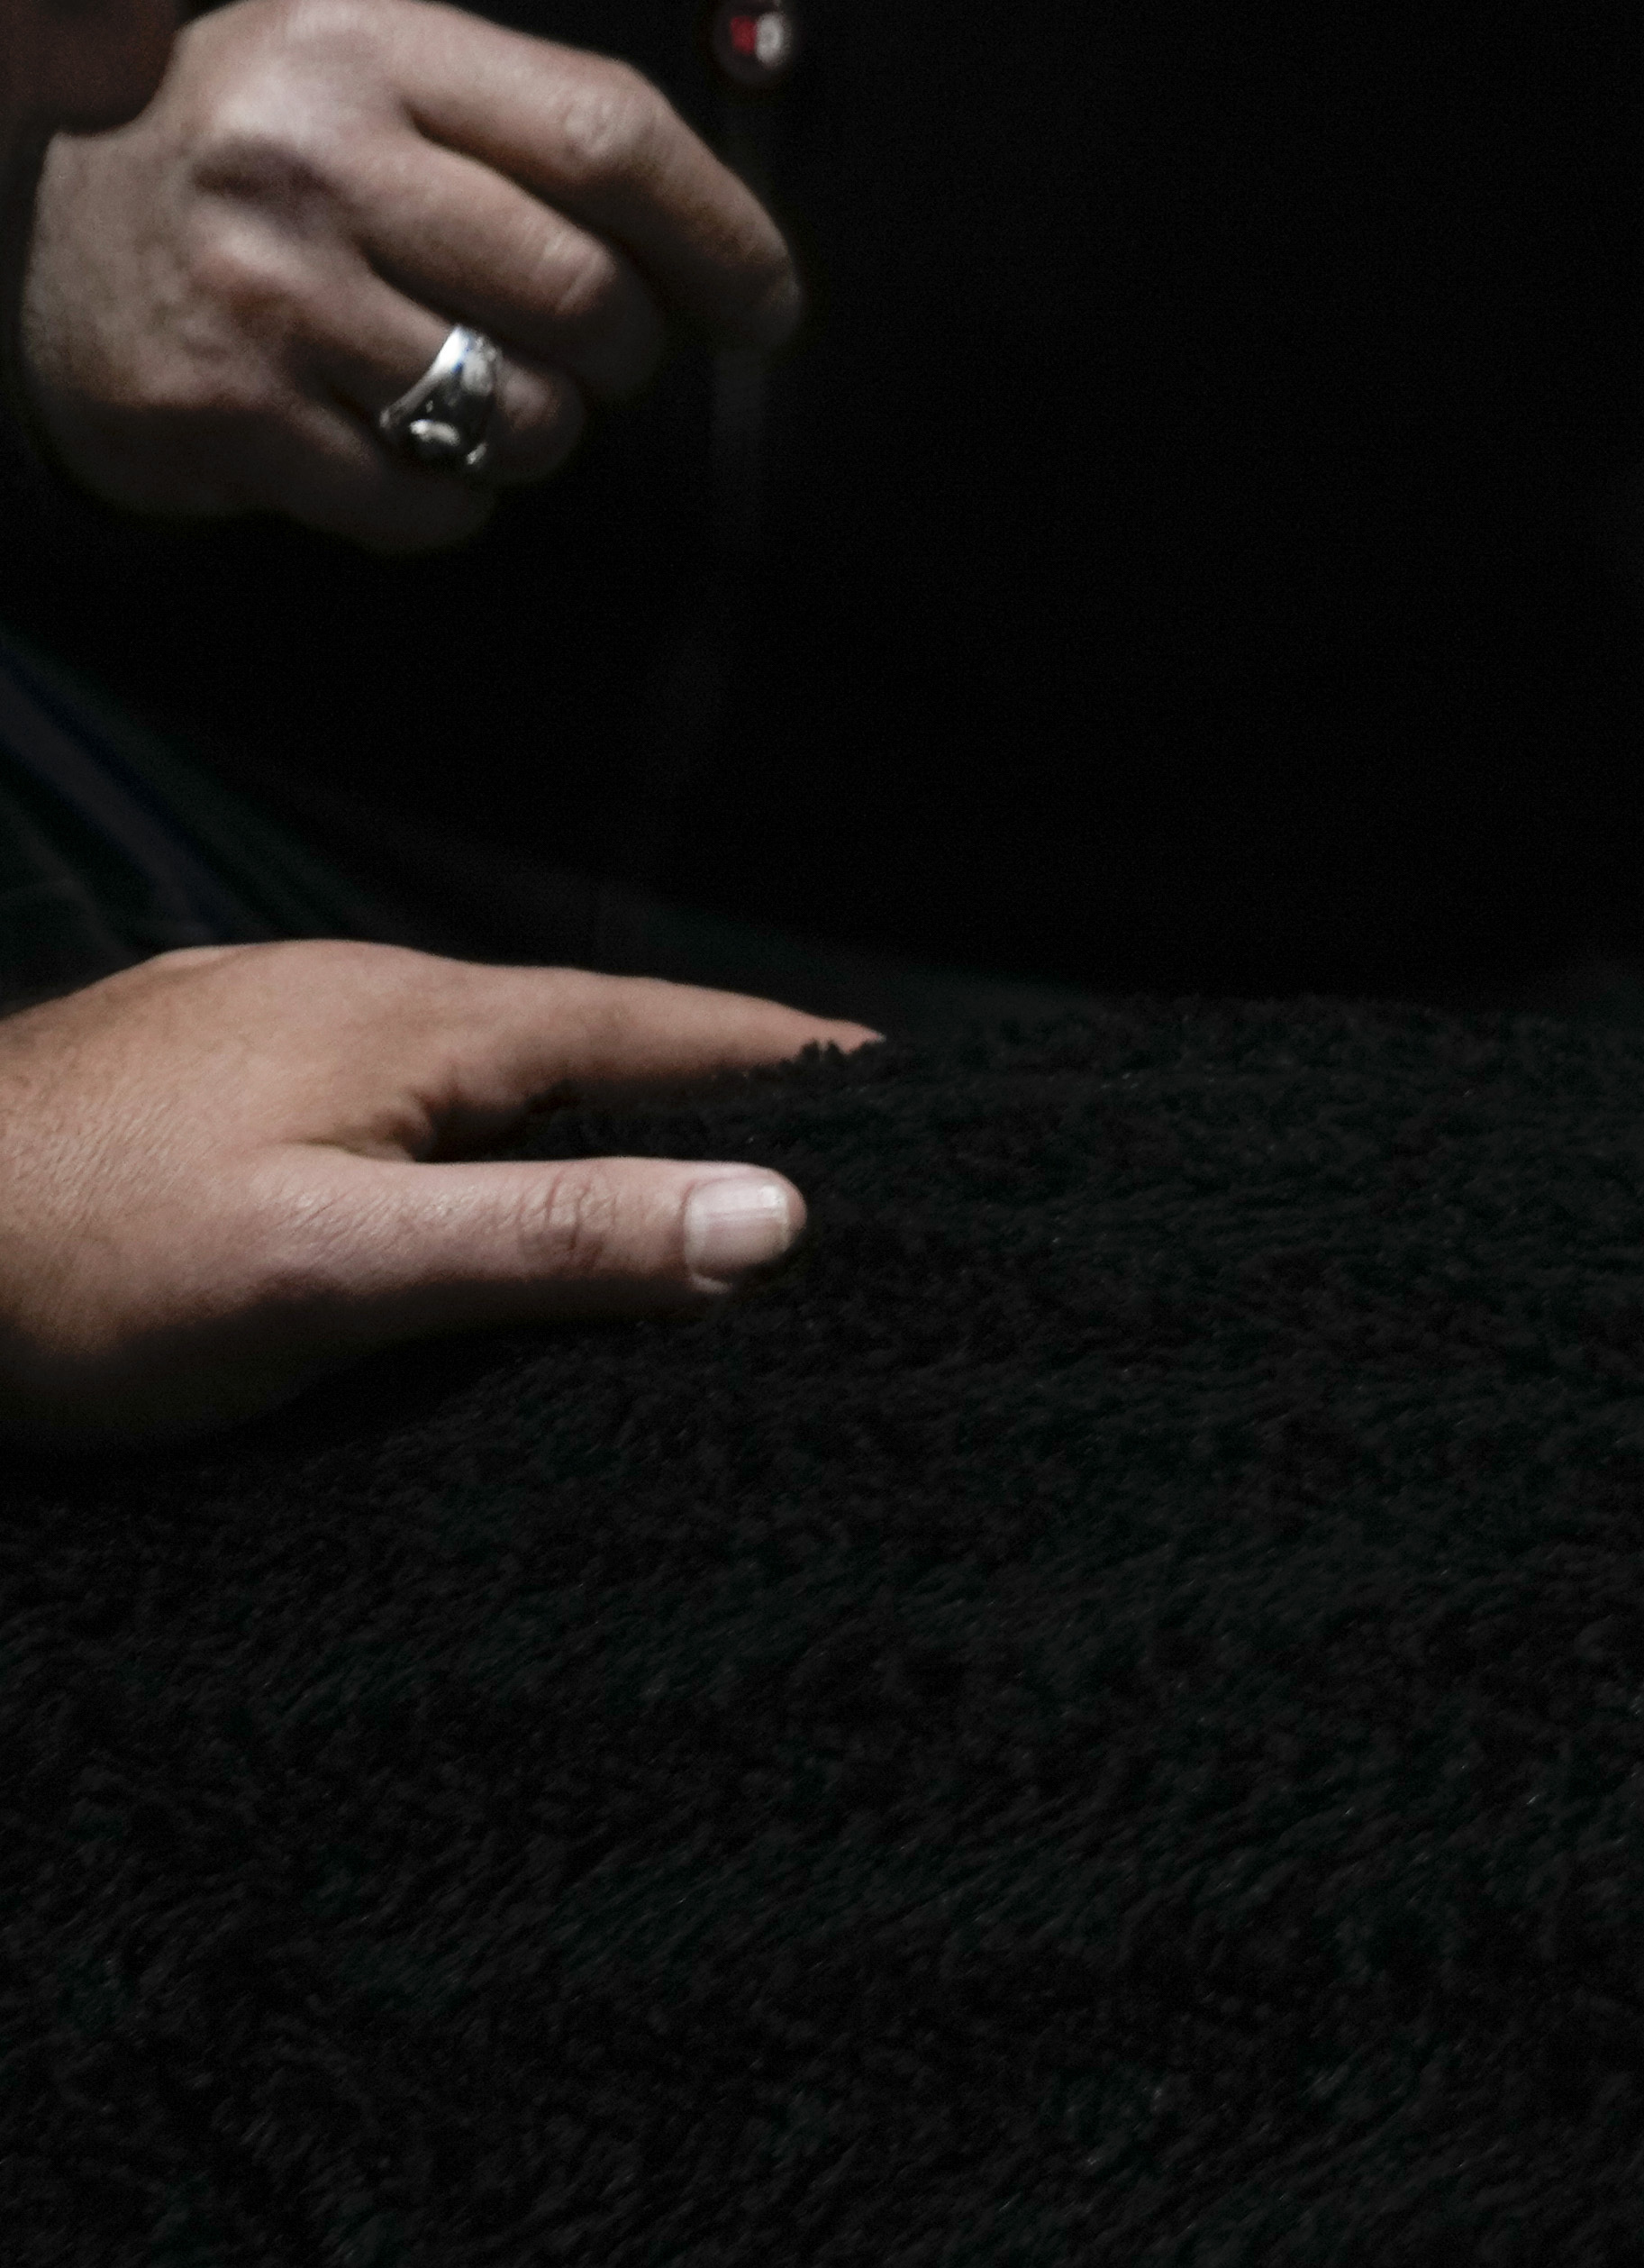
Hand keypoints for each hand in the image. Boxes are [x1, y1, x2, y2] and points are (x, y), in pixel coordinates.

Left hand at [0, 943, 864, 1441]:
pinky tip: (470, 1197)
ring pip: (478, 1070)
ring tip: (683, 1188)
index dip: (802, 1066)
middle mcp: (346, 994)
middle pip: (583, 1039)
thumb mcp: (331, 1274)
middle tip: (844, 1161)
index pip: (664, 1025)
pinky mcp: (195, 1083)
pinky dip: (479, 1141)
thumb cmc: (76, 1270)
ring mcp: (260, 1029)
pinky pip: (390, 1097)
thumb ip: (554, 1236)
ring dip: (591, 1118)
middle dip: (717, 1092)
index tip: (933, 1098)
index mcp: (409, 1020)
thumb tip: (782, 1208)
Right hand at [22, 0, 801, 548]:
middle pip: (589, 295)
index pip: (610, 136)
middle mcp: (304, 158)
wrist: (35, 235)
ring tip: (467, 381)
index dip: (726, 239)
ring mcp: (258, 291)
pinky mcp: (223, 411)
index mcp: (364, 49)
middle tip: (591, 349)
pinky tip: (391, 436)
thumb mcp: (370, 78)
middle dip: (627, 351)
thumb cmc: (260, 161)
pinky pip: (433, 501)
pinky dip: (450, 494)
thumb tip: (730, 254)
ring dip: (538, 427)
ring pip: (526, 414)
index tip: (765, 306)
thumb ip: (532, 127)